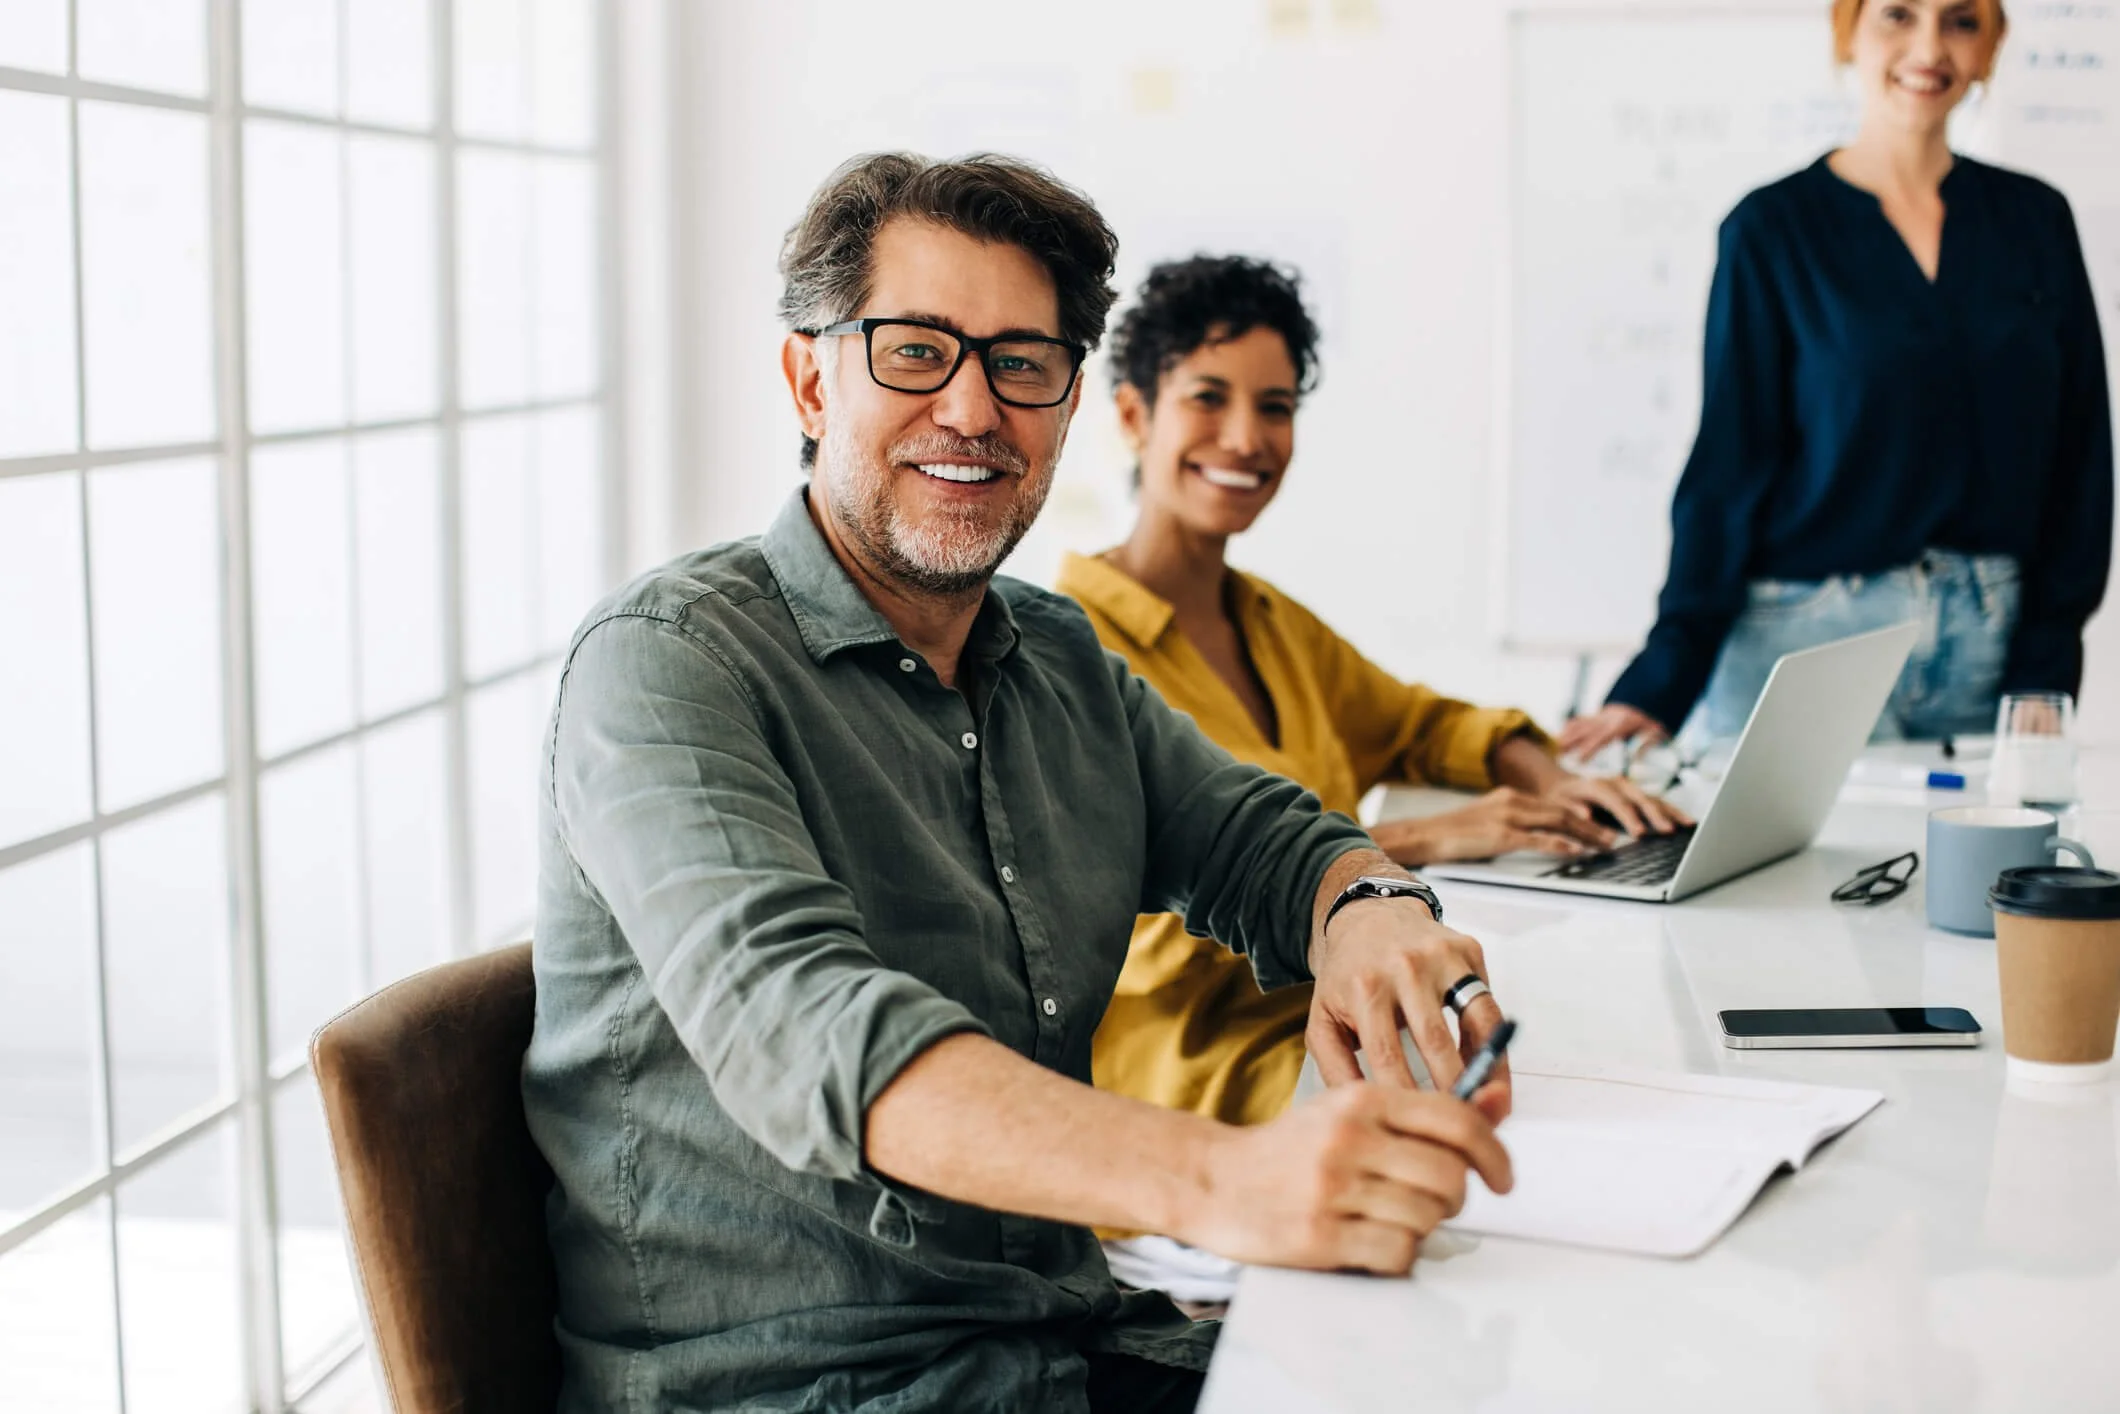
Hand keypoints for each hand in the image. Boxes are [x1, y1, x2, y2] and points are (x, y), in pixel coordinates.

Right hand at [1172, 1083, 1512, 1273]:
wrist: (1213, 1180)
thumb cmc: (1288, 1150)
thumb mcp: (1348, 1112)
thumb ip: (1417, 1116)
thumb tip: (1496, 1106)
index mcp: (1361, 1100)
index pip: (1454, 1120)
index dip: (1494, 1152)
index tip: (1503, 1177)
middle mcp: (1349, 1138)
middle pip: (1449, 1175)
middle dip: (1453, 1198)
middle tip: (1434, 1203)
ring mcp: (1333, 1188)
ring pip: (1427, 1218)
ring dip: (1421, 1228)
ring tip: (1390, 1220)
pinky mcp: (1320, 1236)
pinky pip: (1398, 1254)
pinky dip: (1398, 1257)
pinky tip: (1374, 1245)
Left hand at [1306, 902, 1511, 1114]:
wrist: (1368, 918)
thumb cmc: (1347, 977)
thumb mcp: (1323, 1019)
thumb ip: (1335, 1068)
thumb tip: (1364, 1111)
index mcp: (1364, 988)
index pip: (1388, 1058)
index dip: (1408, 1099)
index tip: (1419, 1130)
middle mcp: (1403, 968)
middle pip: (1435, 1043)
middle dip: (1453, 1092)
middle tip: (1461, 1128)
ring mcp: (1440, 957)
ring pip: (1473, 1023)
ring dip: (1486, 1071)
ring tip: (1490, 1106)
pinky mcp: (1467, 952)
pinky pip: (1488, 1006)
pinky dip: (1494, 1042)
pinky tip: (1490, 1070)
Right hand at [1374, 787, 1608, 863]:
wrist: (1424, 835)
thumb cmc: (1452, 833)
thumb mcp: (1486, 819)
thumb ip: (1511, 821)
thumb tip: (1536, 834)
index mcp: (1510, 797)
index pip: (1554, 805)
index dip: (1582, 816)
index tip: (1600, 826)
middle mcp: (1512, 802)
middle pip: (1562, 811)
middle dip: (1591, 825)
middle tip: (1612, 837)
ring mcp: (1506, 817)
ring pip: (1556, 822)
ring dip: (1584, 835)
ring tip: (1603, 845)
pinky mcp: (1499, 836)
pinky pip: (1536, 839)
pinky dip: (1559, 844)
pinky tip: (1574, 850)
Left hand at [1542, 773, 1691, 838]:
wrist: (1560, 785)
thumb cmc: (1559, 799)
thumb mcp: (1558, 804)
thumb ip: (1571, 808)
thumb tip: (1585, 815)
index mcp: (1596, 785)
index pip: (1616, 802)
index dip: (1628, 817)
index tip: (1639, 833)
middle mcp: (1616, 784)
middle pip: (1640, 799)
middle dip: (1655, 816)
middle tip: (1668, 831)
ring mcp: (1629, 789)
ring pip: (1653, 799)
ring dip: (1671, 812)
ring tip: (1688, 825)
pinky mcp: (1637, 796)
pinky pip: (1658, 803)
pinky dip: (1672, 812)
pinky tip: (1687, 822)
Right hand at [1556, 702, 1666, 762]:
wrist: (1645, 702)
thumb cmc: (1651, 724)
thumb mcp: (1656, 734)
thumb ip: (1650, 746)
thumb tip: (1646, 762)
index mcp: (1622, 725)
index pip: (1602, 737)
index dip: (1590, 748)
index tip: (1579, 760)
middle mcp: (1609, 719)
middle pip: (1586, 730)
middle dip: (1572, 741)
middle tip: (1559, 754)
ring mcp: (1601, 716)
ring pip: (1580, 724)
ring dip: (1567, 734)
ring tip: (1557, 747)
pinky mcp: (1597, 715)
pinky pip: (1581, 720)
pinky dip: (1570, 728)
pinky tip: (1561, 736)